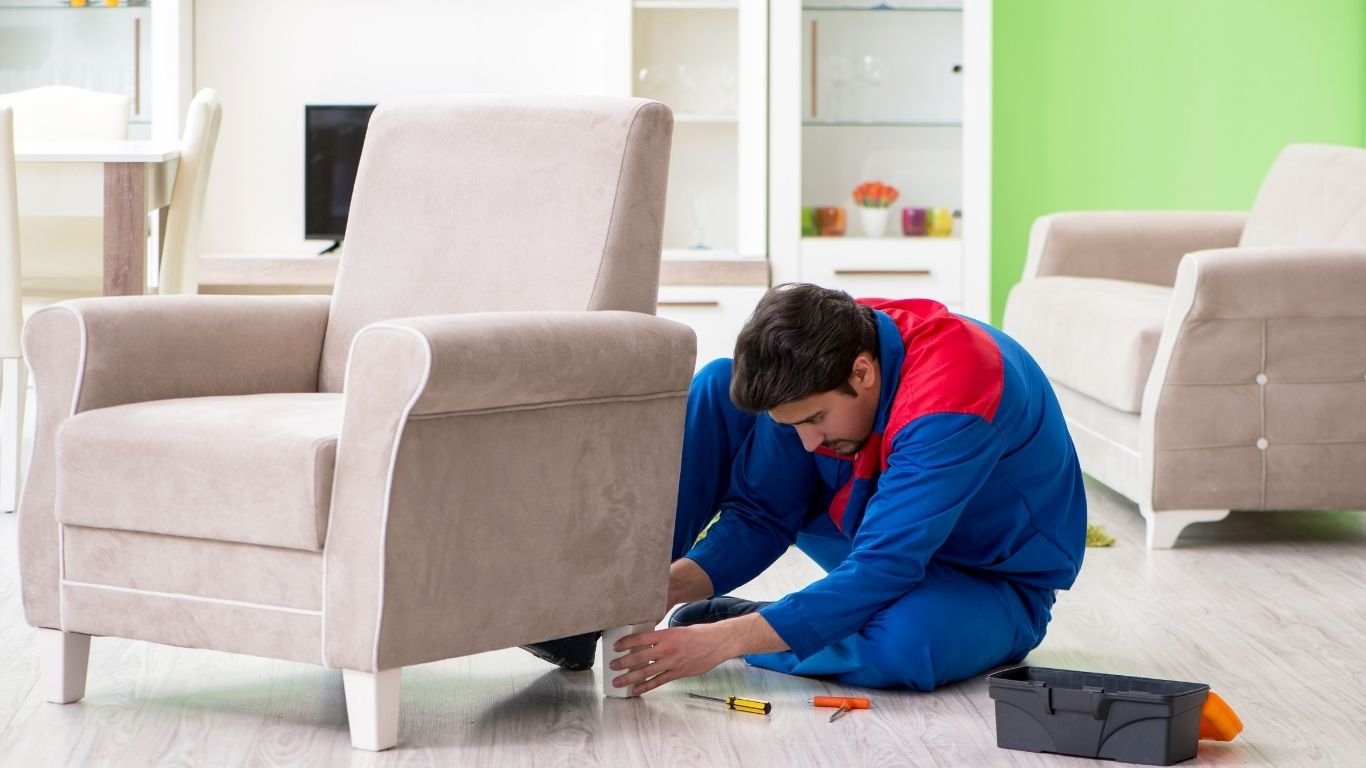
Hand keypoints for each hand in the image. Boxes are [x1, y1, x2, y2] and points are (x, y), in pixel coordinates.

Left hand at [608, 623, 733, 695]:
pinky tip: (636, 690)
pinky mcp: (678, 673)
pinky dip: (646, 687)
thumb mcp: (677, 631)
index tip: (616, 647)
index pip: (640, 638)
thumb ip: (662, 638)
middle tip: (612, 666)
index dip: (626, 643)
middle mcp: (667, 649)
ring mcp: (672, 663)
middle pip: (639, 657)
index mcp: (666, 635)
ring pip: (646, 672)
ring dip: (630, 677)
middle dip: (623, 662)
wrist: (717, 643)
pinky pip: (658, 681)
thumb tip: (647, 644)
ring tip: (618, 681)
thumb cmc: (698, 635)